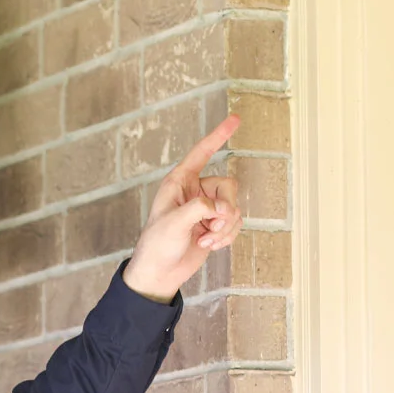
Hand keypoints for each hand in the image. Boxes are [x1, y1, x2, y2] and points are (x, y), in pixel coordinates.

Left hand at [122, 114, 243, 301]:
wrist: (161, 273)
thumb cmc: (157, 244)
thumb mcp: (175, 221)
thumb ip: (201, 208)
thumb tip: (225, 209)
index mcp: (179, 182)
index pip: (202, 152)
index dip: (218, 135)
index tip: (235, 119)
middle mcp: (195, 192)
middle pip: (228, 186)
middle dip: (226, 209)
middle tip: (214, 226)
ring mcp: (207, 209)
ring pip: (234, 208)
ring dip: (224, 229)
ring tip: (206, 241)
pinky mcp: (215, 226)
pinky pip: (234, 224)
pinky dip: (226, 237)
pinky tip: (209, 246)